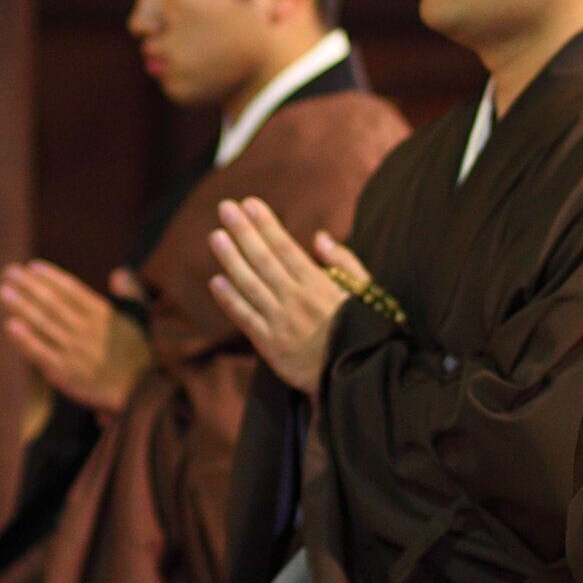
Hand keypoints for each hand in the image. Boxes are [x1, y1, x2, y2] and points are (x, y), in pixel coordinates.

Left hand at [0, 259, 152, 413]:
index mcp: (103, 315)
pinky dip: (24, 338)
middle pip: (52, 303)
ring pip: (42, 323)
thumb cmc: (137, 355)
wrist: (139, 394)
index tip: (32, 267)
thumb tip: (119, 272)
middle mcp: (86, 329)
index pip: (71, 290)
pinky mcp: (64, 373)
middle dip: (29, 285)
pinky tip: (10, 325)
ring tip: (3, 292)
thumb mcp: (140, 320)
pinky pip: (40, 352)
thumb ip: (131, 293)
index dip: (50, 277)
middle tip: (9, 272)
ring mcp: (74, 351)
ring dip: (21, 305)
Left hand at [207, 197, 367, 394]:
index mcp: (320, 285)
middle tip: (226, 208)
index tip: (250, 203)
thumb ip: (344, 264)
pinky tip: (216, 281)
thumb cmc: (364, 334)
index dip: (266, 225)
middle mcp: (297, 300)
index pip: (286, 248)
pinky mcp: (271, 346)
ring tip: (216, 236)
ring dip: (231, 259)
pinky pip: (246, 318)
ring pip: (250, 285)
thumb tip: (320, 238)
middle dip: (244, 232)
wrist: (358, 379)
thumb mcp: (366, 294)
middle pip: (264, 260)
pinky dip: (230, 299)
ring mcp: (281, 323)